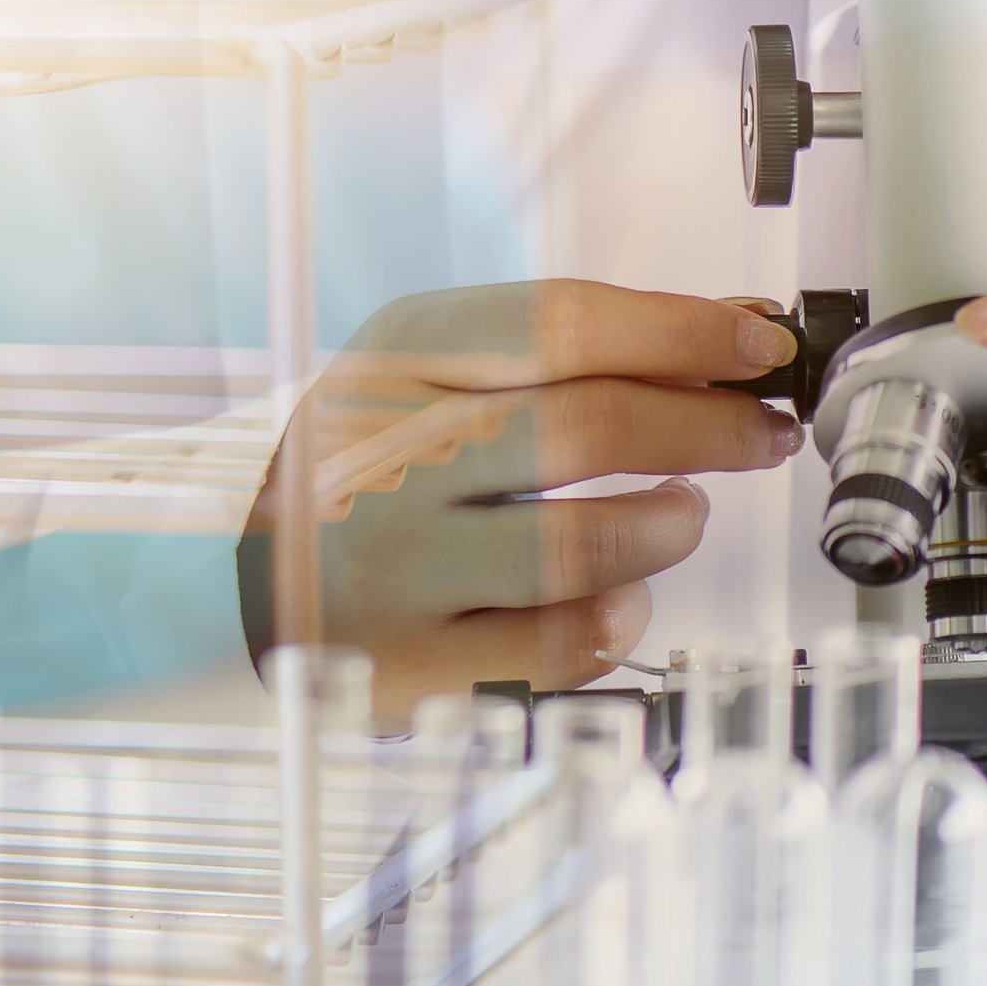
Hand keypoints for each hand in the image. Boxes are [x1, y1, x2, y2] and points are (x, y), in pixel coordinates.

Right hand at [242, 281, 799, 719]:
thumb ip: (568, 347)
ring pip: (581, 547)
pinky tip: (626, 595)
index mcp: (395, 359)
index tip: (758, 341)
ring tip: (682, 513)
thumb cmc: (363, 458)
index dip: (681, 328)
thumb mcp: (433, 368)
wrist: (228, 562)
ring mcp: (393, 564)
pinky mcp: (409, 662)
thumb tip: (726, 326)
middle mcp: (386, 453)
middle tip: (758, 432)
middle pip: (587, 426)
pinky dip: (618, 619)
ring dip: (666, 526)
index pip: (561, 323)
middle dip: (706, 425)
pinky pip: (557, 647)